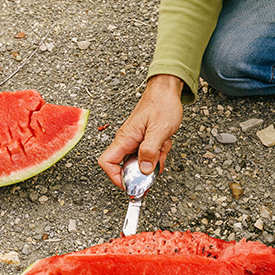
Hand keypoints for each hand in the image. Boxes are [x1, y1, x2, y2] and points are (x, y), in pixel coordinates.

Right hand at [97, 74, 184, 188]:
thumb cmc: (162, 104)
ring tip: (164, 145)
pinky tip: (165, 142)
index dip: (116, 177)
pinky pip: (149, 154)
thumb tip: (143, 170)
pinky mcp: (143, 140)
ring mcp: (135, 141)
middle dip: (143, 170)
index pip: (107, 162)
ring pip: (141, 161)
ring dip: (155, 159)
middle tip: (155, 168)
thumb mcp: (159, 129)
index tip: (130, 184)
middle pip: (126, 166)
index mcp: (125, 138)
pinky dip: (160, 152)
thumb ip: (150, 150)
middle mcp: (127, 140)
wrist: (166, 90)